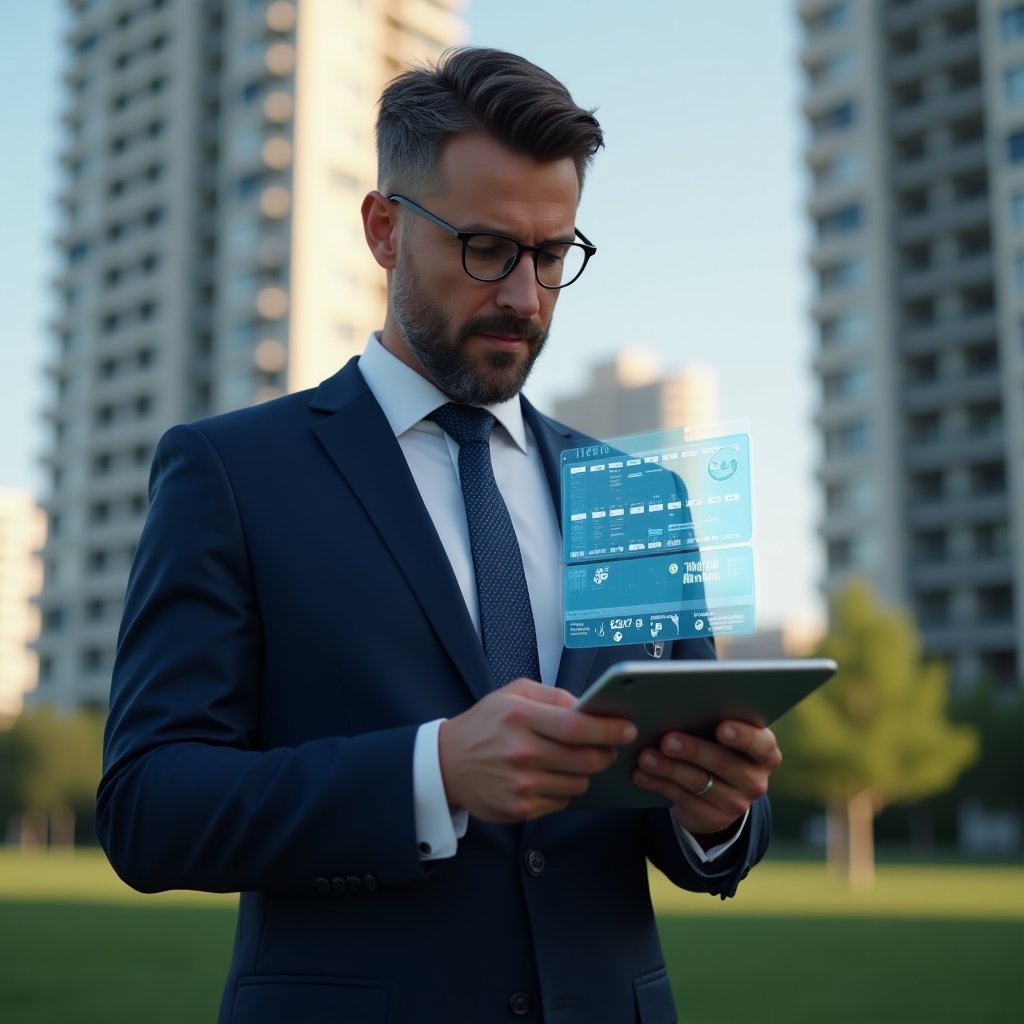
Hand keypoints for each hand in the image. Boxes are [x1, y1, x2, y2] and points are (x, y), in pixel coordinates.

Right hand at [439, 679, 636, 822]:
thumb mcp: (513, 694)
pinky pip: (562, 801)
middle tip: (607, 748)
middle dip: (605, 753)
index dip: (608, 729)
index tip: (627, 728)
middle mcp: (521, 752)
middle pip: (585, 758)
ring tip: (569, 761)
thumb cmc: (485, 724)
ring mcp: (521, 784)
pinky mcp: (520, 809)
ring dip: (583, 772)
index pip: (576, 726)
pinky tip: (548, 776)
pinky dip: (563, 789)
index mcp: (520, 717)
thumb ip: (554, 696)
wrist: (445, 765)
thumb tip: (590, 708)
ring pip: (578, 782)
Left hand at [631, 721, 781, 838]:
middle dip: (693, 750)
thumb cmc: (719, 747)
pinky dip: (659, 784)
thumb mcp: (724, 735)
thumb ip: (714, 720)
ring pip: (699, 782)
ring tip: (646, 756)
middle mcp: (755, 779)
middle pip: (724, 763)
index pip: (761, 744)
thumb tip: (679, 704)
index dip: (743, 736)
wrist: (720, 792)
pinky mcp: (714, 818)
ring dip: (669, 768)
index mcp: (765, 752)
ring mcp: (736, 803)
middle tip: (668, 740)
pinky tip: (641, 774)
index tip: (722, 727)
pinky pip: (683, 799)